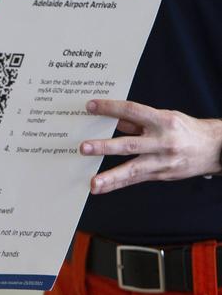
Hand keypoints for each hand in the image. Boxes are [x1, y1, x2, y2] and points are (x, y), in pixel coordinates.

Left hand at [80, 99, 221, 193]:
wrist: (214, 148)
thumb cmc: (184, 129)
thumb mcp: (164, 117)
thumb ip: (137, 119)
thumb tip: (111, 118)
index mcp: (163, 121)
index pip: (132, 111)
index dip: (110, 108)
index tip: (90, 106)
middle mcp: (163, 142)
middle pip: (130, 144)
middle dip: (105, 147)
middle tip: (84, 148)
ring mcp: (163, 161)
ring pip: (133, 169)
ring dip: (110, 177)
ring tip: (93, 183)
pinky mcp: (162, 175)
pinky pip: (136, 180)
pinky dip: (117, 184)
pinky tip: (101, 188)